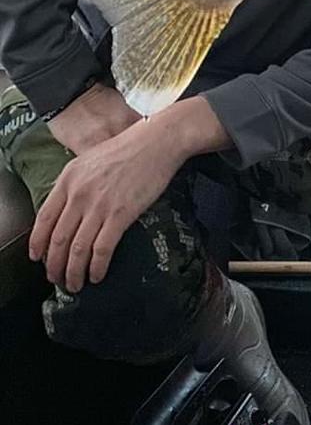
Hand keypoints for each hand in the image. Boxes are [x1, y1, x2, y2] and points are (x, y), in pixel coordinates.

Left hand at [30, 95, 230, 291]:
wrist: (158, 141)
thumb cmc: (131, 147)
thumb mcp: (92, 160)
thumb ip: (77, 183)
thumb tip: (71, 208)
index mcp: (68, 179)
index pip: (44, 219)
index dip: (38, 243)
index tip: (38, 257)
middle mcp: (78, 194)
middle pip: (57, 239)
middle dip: (54, 265)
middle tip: (57, 278)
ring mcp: (99, 205)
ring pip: (77, 249)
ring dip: (73, 272)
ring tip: (75, 284)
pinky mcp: (121, 214)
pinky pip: (102, 249)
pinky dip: (97, 266)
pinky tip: (97, 274)